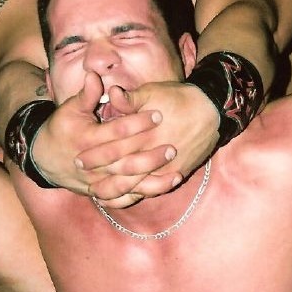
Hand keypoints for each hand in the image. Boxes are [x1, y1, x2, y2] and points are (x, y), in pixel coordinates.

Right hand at [31, 72, 170, 195]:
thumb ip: (86, 95)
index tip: (158, 114)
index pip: (117, 131)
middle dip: (150, 156)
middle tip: (173, 146)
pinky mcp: (98, 193)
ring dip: (151, 181)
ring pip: (126, 185)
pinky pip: (121, 199)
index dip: (138, 123)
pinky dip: (141, 196)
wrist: (43, 159)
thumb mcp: (69, 109)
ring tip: (175, 173)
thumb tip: (94, 75)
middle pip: (125, 162)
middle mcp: (92, 164)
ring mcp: (95, 182)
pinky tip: (158, 189)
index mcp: (86, 139)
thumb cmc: (61, 129)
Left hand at [80, 81, 218, 205]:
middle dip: (100, 175)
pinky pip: (153, 190)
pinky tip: (122, 199)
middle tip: (82, 180)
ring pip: (136, 185)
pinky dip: (135, 196)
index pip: (114, 147)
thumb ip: (130, 98)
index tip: (78, 158)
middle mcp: (155, 153)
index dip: (95, 154)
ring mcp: (167, 167)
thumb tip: (110, 93)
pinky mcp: (177, 174)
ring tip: (96, 194)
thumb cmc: (181, 98)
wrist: (213, 111)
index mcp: (146, 133)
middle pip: (122, 169)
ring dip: (115, 191)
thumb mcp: (154, 92)